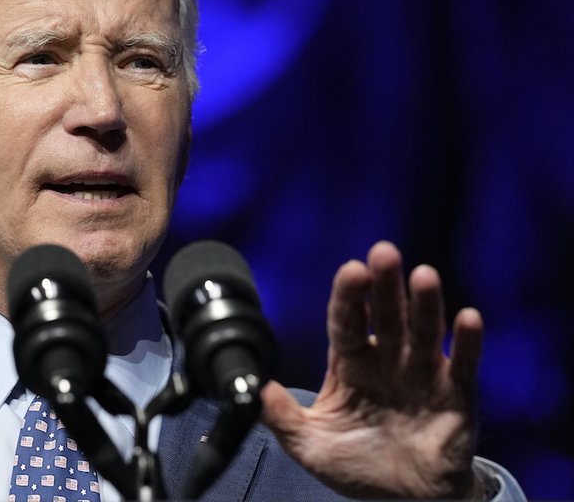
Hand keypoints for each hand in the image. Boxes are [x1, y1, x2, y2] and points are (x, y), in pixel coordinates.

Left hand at [261, 241, 483, 498]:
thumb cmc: (357, 465)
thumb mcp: (309, 443)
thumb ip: (281, 415)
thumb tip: (250, 386)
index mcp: (351, 364)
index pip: (347, 321)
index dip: (349, 296)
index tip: (350, 270)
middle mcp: (387, 360)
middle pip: (386, 315)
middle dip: (385, 285)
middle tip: (383, 253)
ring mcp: (423, 374)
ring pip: (424, 331)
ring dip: (425, 304)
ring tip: (423, 276)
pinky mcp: (456, 396)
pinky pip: (463, 366)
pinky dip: (468, 342)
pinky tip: (468, 318)